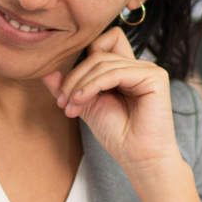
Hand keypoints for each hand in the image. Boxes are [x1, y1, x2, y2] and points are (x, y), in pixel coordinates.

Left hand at [42, 26, 178, 178]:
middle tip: (63, 102)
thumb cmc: (117, 134)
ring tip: (72, 106)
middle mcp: (137, 66)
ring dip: (80, 84)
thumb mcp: (85, 105)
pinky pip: (115, 72)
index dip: (81, 59)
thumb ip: (69, 87)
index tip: (65, 90)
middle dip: (74, 77)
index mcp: (124, 69)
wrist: (138, 158)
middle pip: (97, 53)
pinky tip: (82, 100)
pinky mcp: (154, 76)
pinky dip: (93, 85)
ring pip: (102, 62)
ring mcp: (148, 69)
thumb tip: (46, 72)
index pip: (101, 42)